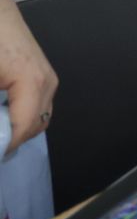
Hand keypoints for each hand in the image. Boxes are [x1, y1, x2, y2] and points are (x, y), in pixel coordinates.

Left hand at [0, 0, 56, 156]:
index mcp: (32, 82)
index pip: (24, 126)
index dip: (6, 142)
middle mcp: (47, 83)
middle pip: (36, 126)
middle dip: (13, 137)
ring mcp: (49, 79)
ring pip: (39, 118)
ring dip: (18, 128)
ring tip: (0, 128)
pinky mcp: (44, 76)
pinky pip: (38, 107)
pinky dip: (22, 116)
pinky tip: (3, 114)